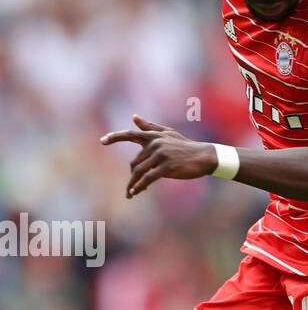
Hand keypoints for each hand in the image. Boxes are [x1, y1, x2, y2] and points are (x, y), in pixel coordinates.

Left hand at [100, 116, 217, 196]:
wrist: (205, 156)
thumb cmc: (186, 146)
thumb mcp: (168, 134)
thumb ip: (150, 127)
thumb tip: (133, 117)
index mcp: (153, 135)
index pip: (129, 134)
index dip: (114, 137)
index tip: (102, 141)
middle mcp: (155, 143)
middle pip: (135, 162)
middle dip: (132, 175)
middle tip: (132, 186)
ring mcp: (160, 155)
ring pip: (139, 171)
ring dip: (133, 184)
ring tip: (130, 193)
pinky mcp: (167, 166)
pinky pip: (148, 178)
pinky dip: (140, 186)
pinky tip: (135, 192)